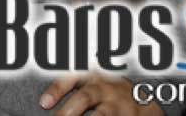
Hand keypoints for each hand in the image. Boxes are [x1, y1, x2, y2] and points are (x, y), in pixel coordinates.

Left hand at [40, 73, 164, 115]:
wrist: (141, 99)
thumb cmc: (105, 88)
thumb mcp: (89, 79)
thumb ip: (67, 84)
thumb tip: (44, 102)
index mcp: (91, 74)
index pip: (71, 76)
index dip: (57, 89)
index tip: (44, 103)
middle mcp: (105, 88)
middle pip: (84, 98)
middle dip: (68, 112)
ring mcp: (118, 105)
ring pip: (101, 115)